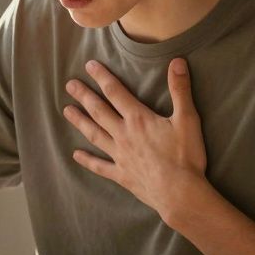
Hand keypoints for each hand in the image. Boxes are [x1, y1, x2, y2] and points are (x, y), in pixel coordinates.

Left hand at [62, 58, 207, 221]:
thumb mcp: (188, 119)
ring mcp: (120, 156)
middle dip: (84, 96)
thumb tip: (177, 61)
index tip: (89, 66)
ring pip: (95, 134)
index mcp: (138, 119)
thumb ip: (180, 90)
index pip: (115, 92)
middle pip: (99, 111)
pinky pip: (100, 166)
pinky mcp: (121, 175)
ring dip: (80, 122)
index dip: (102, 77)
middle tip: (69, 85)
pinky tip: (76, 155)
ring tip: (66, 111)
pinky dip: (87, 160)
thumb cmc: (185, 157)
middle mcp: (124, 135)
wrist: (180, 193)